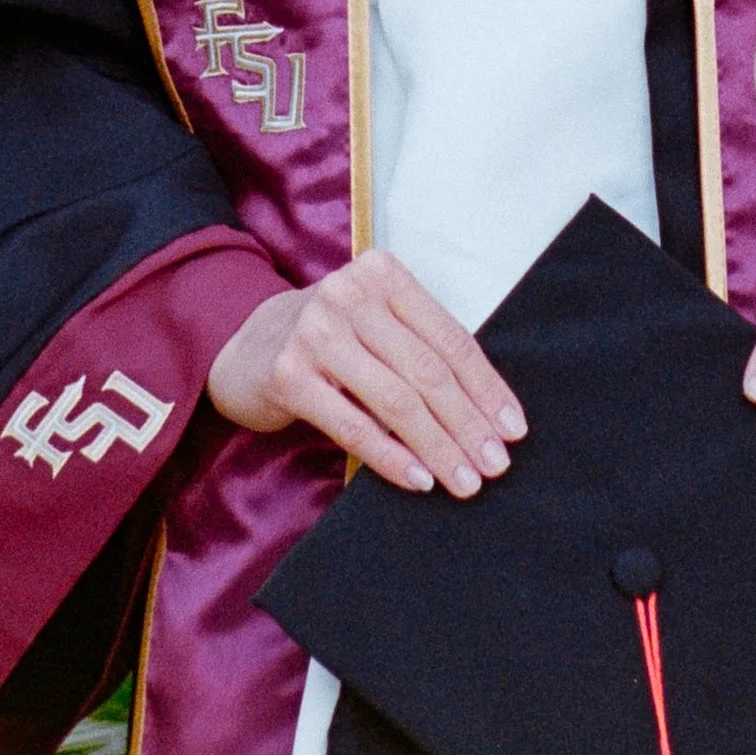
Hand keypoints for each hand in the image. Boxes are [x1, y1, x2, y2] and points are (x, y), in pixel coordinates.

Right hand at [206, 248, 526, 498]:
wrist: (243, 345)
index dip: (486, 387)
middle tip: (495, 465)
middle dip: (468, 424)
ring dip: (438, 447)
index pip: (449, 337)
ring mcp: (316, 333)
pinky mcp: (288, 376)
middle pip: (427, 370)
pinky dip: (391, 457)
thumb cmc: (329, 338)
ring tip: (464, 480)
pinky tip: (419, 480)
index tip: (512, 429)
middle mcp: (350, 295)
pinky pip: (353, 426)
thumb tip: (487, 410)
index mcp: (383, 274)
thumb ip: (419, 347)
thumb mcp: (374, 323)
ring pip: (396, 400)